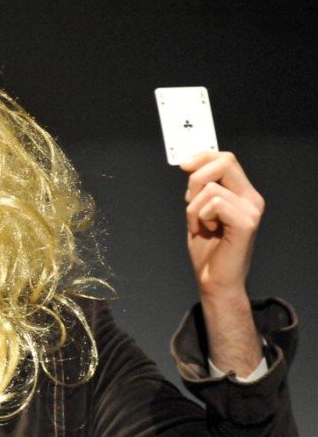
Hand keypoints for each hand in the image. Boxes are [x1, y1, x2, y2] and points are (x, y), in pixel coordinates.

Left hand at [181, 152, 263, 375]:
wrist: (214, 280)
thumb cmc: (207, 249)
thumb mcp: (199, 211)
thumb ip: (200, 189)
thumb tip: (190, 165)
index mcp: (242, 193)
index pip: (226, 158)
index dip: (203, 156)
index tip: (184, 166)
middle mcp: (252, 198)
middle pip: (224, 163)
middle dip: (196, 179)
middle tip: (189, 202)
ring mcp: (252, 210)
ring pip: (211, 188)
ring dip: (193, 208)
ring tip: (200, 226)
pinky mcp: (247, 223)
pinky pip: (214, 204)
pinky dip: (200, 217)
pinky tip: (206, 231)